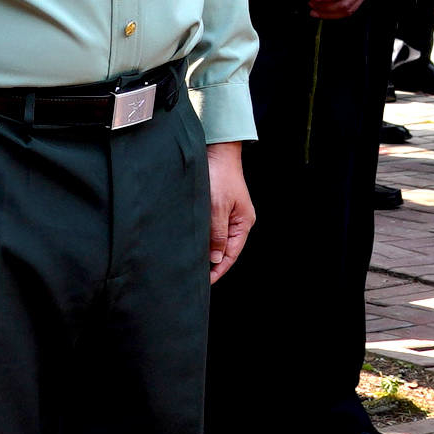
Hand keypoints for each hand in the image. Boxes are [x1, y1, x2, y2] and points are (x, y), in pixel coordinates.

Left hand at [205, 142, 255, 278]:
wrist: (217, 151)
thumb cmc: (220, 176)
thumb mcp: (217, 207)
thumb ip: (217, 234)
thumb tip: (215, 259)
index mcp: (243, 223)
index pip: (231, 254)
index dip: (218, 270)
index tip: (205, 283)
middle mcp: (237, 221)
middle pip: (224, 249)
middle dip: (211, 264)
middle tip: (194, 278)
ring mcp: (228, 214)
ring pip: (216, 240)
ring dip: (205, 252)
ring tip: (191, 265)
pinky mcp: (217, 207)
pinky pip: (211, 229)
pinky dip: (202, 239)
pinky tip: (192, 245)